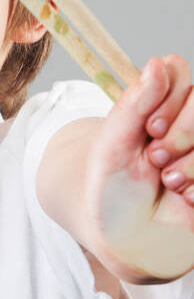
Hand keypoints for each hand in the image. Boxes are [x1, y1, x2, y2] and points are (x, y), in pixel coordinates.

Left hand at [83, 55, 193, 279]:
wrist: (124, 234)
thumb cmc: (112, 186)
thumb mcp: (112, 145)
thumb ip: (133, 105)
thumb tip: (155, 64)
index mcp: (159, 102)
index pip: (178, 70)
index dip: (169, 98)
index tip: (150, 128)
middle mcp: (188, 120)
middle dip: (181, 133)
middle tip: (155, 158)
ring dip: (191, 163)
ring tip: (168, 181)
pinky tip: (186, 197)